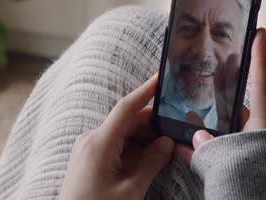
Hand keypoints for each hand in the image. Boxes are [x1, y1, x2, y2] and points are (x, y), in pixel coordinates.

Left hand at [59, 75, 174, 199]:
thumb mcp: (130, 190)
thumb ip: (151, 162)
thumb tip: (166, 143)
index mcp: (99, 143)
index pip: (126, 108)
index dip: (146, 91)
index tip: (162, 78)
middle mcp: (91, 140)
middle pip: (127, 121)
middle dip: (153, 123)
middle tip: (177, 128)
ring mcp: (88, 148)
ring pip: (122, 133)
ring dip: (144, 137)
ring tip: (167, 146)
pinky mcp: (89, 158)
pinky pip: (115, 144)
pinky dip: (133, 147)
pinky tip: (149, 156)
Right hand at [175, 28, 265, 162]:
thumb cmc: (247, 185)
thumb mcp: (228, 161)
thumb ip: (209, 145)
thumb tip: (193, 135)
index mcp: (262, 125)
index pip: (261, 83)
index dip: (259, 56)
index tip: (259, 32)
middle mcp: (252, 132)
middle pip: (232, 102)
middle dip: (215, 89)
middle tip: (205, 67)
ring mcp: (240, 144)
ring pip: (216, 125)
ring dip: (196, 121)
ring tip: (176, 107)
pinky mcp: (228, 158)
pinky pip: (209, 145)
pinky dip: (193, 145)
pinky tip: (174, 143)